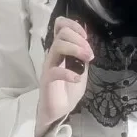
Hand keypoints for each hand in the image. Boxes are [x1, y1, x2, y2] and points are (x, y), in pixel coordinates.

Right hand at [35, 16, 93, 136]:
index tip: (86, 37)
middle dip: (80, 39)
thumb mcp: (82, 68)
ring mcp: (49, 66)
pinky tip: (77, 78)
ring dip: (76, 49)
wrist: (60, 110)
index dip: (74, 25)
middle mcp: (53, 54)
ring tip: (88, 60)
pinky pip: (55, 71)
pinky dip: (69, 73)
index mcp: (61, 49)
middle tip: (90, 54)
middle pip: (62, 33)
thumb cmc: (69, 89)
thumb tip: (88, 38)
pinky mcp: (47, 80)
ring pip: (58, 46)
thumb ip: (83, 54)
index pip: (60, 25)